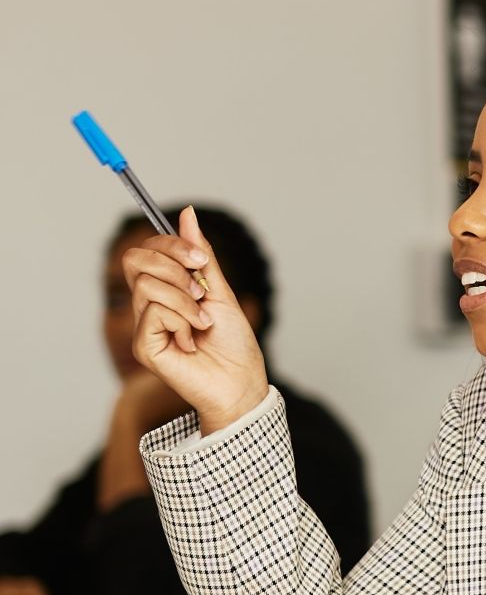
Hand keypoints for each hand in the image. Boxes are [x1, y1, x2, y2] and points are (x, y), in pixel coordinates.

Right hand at [122, 206, 269, 434]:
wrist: (241, 381)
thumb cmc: (233, 343)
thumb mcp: (221, 291)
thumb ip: (201, 256)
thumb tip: (187, 214)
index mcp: (165, 290)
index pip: (145, 250)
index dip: (170, 244)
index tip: (201, 259)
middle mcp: (148, 306)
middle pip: (135, 260)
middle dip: (174, 265)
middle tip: (202, 289)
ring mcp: (143, 326)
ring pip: (149, 286)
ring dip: (186, 300)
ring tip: (203, 321)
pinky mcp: (144, 345)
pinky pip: (154, 313)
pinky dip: (182, 321)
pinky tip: (192, 340)